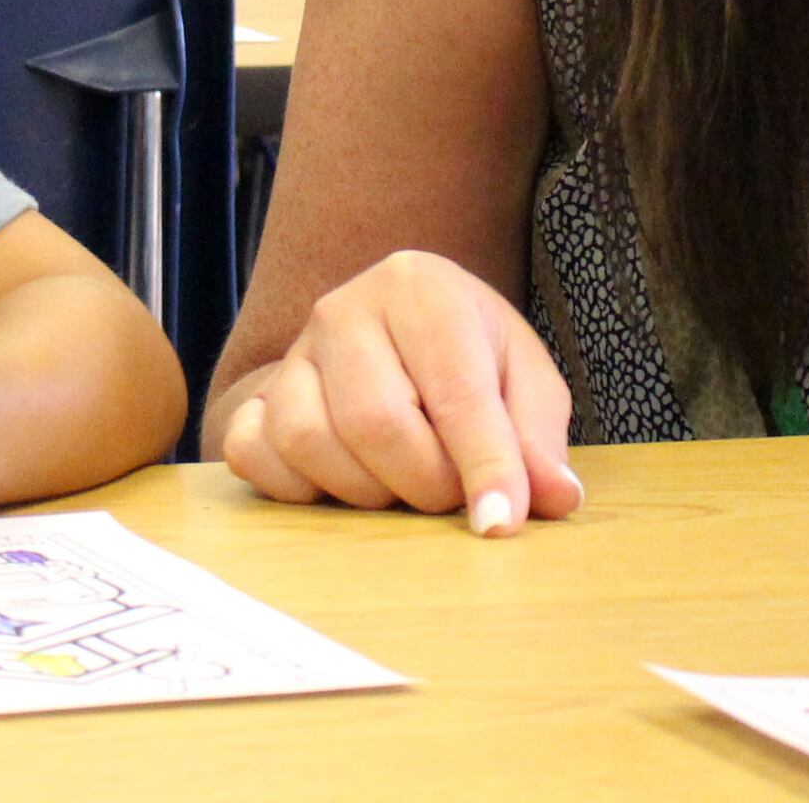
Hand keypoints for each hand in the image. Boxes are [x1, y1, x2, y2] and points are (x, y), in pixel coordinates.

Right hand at [219, 249, 584, 532]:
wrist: (393, 338)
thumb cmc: (469, 356)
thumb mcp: (522, 379)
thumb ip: (538, 437)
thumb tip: (555, 497)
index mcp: (420, 287)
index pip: (454, 389)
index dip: (483, 463)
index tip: (501, 522)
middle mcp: (344, 309)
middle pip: (376, 423)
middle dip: (425, 482)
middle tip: (452, 491)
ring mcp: (291, 354)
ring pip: (310, 442)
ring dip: (366, 490)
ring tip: (401, 479)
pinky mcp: (256, 396)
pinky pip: (253, 455)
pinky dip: (297, 487)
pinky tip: (341, 480)